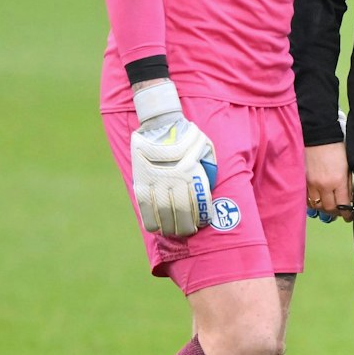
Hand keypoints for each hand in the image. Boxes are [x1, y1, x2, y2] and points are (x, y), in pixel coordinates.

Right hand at [129, 82, 216, 237]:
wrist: (159, 123)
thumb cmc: (187, 137)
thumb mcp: (204, 146)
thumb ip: (208, 166)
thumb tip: (213, 188)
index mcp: (190, 170)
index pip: (197, 202)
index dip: (200, 217)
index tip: (201, 223)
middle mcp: (172, 177)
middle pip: (180, 212)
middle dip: (185, 227)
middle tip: (188, 231)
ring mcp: (154, 180)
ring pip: (162, 213)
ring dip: (169, 228)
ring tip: (174, 231)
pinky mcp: (140, 182)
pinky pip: (145, 208)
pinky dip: (151, 222)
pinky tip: (157, 227)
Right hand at [304, 142, 351, 222]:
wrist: (318, 134)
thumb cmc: (336, 147)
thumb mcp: (348, 165)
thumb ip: (348, 184)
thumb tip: (349, 198)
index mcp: (338, 181)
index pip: (343, 206)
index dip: (347, 214)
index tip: (349, 216)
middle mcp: (323, 185)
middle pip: (329, 208)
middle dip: (335, 212)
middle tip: (340, 211)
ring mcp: (311, 184)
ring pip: (316, 205)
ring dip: (323, 207)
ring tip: (328, 205)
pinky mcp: (302, 180)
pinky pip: (306, 198)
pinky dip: (312, 201)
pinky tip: (317, 198)